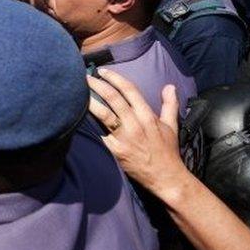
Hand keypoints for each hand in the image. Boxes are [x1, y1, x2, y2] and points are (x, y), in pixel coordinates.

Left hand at [87, 69, 185, 197]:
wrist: (165, 177)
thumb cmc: (167, 151)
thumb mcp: (171, 126)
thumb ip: (169, 105)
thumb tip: (169, 86)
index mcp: (147, 116)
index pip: (129, 90)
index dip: (115, 78)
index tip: (103, 71)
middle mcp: (135, 124)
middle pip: (113, 98)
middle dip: (97, 85)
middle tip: (85, 76)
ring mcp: (124, 137)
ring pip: (104, 114)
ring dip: (90, 100)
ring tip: (79, 91)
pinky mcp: (115, 150)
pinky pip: (99, 134)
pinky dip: (89, 124)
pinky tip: (78, 115)